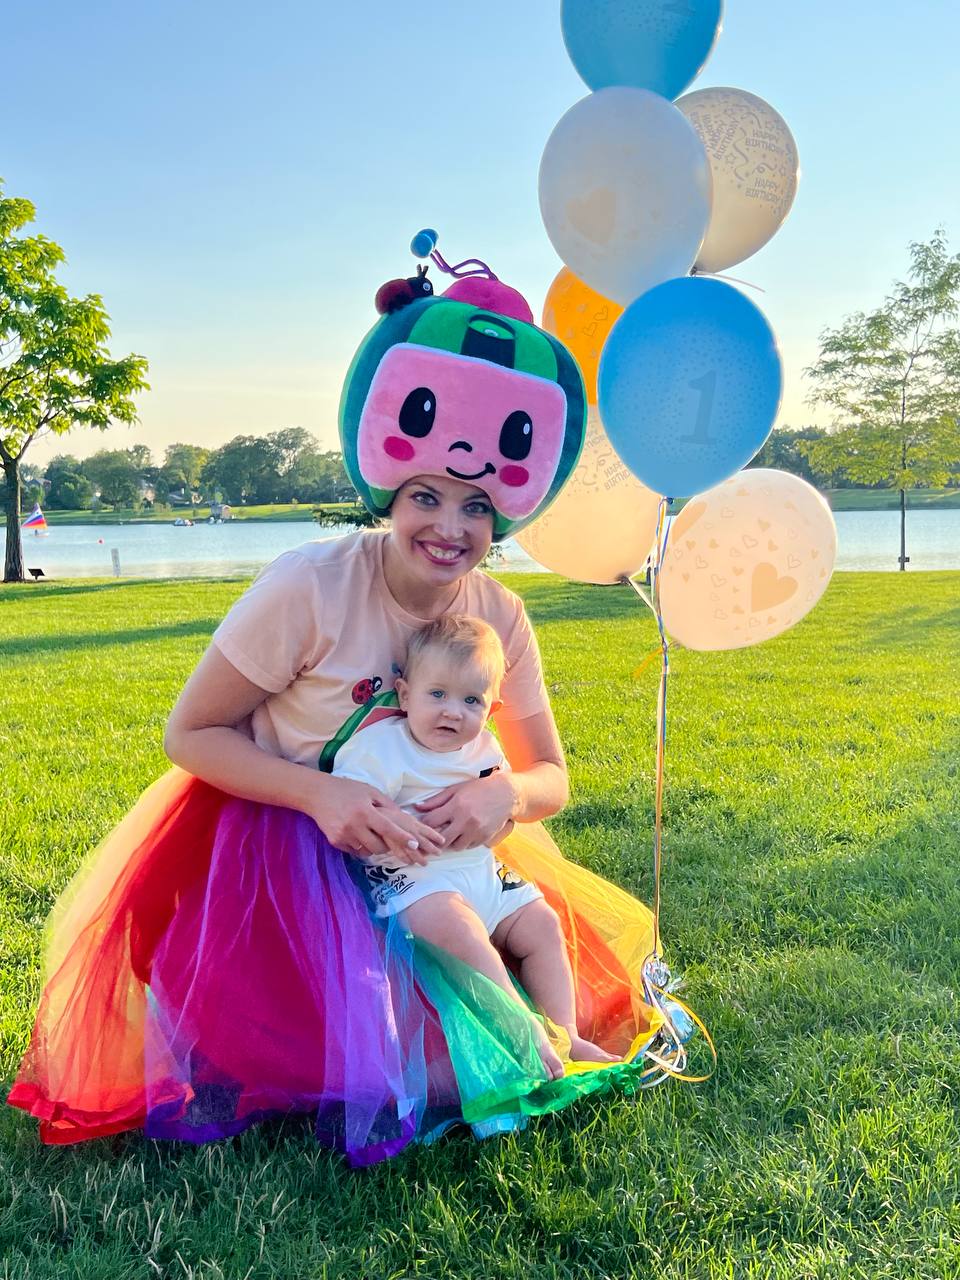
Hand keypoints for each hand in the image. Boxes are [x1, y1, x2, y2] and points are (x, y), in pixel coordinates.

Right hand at [309, 776, 443, 864]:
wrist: (317, 794)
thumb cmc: (347, 789)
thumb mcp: (369, 791)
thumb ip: (387, 805)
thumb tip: (405, 817)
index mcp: (365, 811)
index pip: (388, 828)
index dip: (402, 837)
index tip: (415, 844)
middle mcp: (354, 825)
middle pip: (378, 846)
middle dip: (386, 845)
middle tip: (386, 837)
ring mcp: (343, 835)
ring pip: (366, 851)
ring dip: (373, 846)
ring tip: (369, 833)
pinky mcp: (335, 841)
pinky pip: (354, 851)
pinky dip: (359, 846)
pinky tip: (356, 833)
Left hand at [415, 773, 516, 850]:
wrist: (506, 794)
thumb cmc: (479, 789)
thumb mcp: (456, 789)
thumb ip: (436, 800)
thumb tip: (417, 808)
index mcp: (456, 806)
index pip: (432, 822)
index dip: (423, 825)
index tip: (421, 826)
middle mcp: (466, 820)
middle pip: (442, 839)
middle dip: (434, 840)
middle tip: (431, 838)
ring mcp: (476, 831)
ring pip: (455, 846)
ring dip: (450, 843)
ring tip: (449, 835)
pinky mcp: (485, 837)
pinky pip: (468, 846)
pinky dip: (463, 843)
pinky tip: (462, 835)